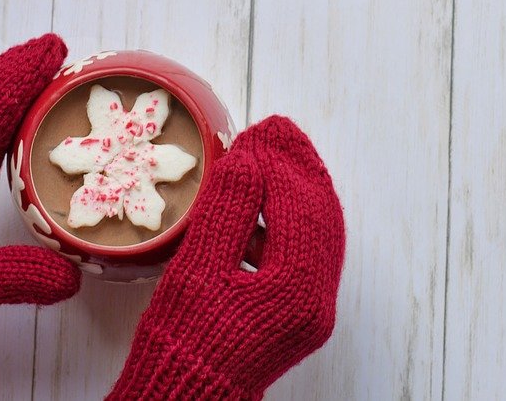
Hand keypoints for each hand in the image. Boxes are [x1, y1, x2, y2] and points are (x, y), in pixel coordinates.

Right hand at [107, 116, 344, 399]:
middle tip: (276, 131)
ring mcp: (314, 308)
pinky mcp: (301, 313)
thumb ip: (228, 210)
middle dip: (298, 167)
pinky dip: (289, 221)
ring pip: (318, 231)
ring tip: (268, 159)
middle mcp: (318, 299)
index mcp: (298, 287)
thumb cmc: (184, 339)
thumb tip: (249, 158)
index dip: (279, 162)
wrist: (185, 395)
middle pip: (321, 213)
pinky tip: (258, 206)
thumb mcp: (198, 268)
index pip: (300, 203)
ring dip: (296, 191)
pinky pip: (307, 252)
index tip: (259, 131)